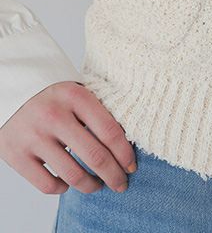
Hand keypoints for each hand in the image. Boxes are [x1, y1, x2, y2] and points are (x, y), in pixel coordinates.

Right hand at [0, 80, 136, 194]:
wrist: (11, 91)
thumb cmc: (52, 95)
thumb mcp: (76, 91)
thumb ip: (97, 110)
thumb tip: (125, 141)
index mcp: (75, 96)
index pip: (110, 131)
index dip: (125, 154)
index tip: (131, 166)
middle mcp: (55, 116)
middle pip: (95, 156)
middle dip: (113, 175)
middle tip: (121, 184)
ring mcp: (34, 137)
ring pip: (73, 175)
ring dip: (91, 185)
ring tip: (97, 186)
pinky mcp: (16, 155)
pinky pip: (47, 184)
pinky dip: (62, 188)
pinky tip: (67, 183)